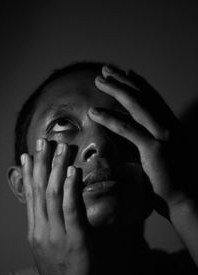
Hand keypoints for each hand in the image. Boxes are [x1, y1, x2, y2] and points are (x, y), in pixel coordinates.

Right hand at [20, 140, 91, 274]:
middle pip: (40, 190)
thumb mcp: (51, 248)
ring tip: (61, 147)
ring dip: (57, 168)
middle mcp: (42, 231)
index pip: (30, 197)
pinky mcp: (75, 241)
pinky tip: (72, 171)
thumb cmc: (64, 274)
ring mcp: (57, 235)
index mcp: (36, 232)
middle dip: (42, 164)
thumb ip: (51, 226)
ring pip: (54, 195)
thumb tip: (57, 206)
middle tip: (43, 141)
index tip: (29, 155)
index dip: (30, 174)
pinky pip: (70, 209)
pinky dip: (71, 188)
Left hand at [88, 65, 186, 217]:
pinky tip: (94, 112)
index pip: (153, 99)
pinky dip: (109, 119)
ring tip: (99, 80)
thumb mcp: (161, 154)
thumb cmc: (169, 180)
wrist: (182, 200)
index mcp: (172, 126)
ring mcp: (164, 135)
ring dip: (116, 90)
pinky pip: (128, 129)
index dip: (137, 84)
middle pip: (144, 96)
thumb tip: (133, 134)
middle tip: (106, 70)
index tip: (124, 74)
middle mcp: (170, 125)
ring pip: (136, 106)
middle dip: (123, 81)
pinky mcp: (154, 149)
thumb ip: (149, 140)